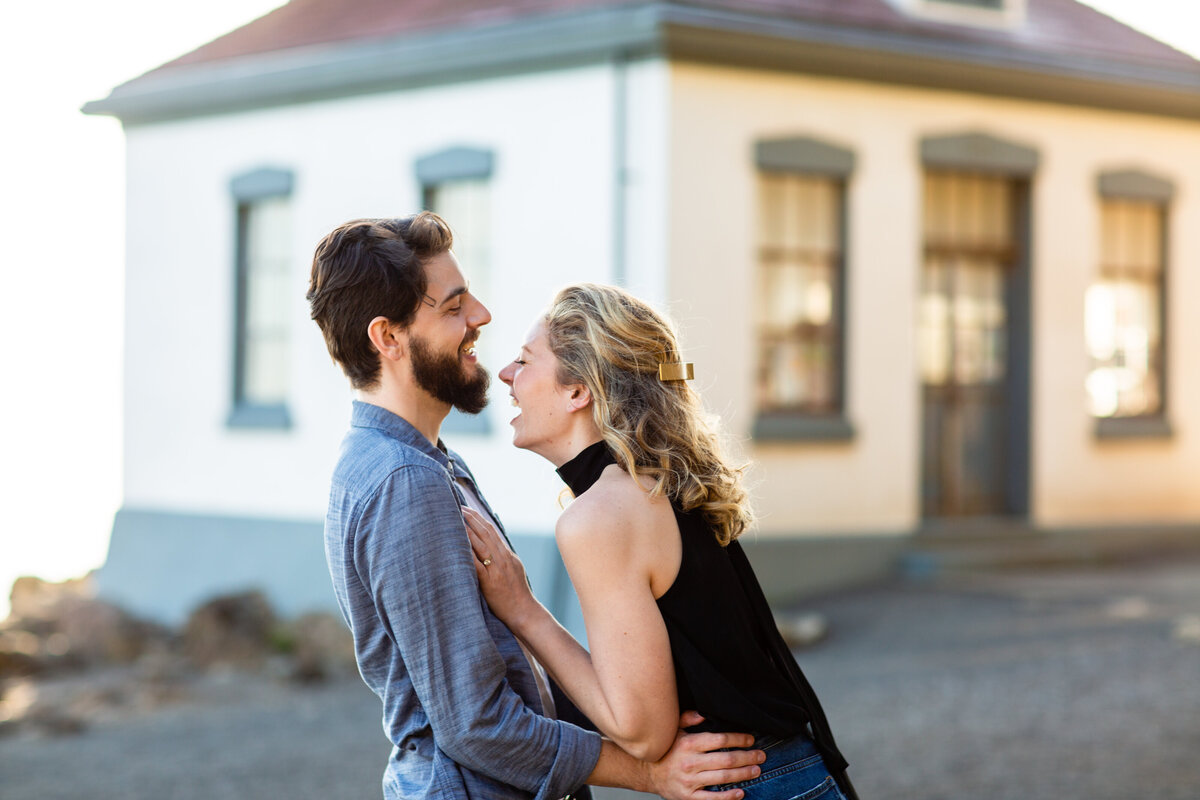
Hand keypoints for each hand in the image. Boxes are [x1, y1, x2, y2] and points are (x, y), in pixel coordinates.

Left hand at [462, 507, 537, 625]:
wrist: (524, 612)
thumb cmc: (516, 596)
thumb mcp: (513, 572)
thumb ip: (502, 560)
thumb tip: (490, 550)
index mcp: (508, 556)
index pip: (492, 532)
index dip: (479, 519)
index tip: (467, 510)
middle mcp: (503, 559)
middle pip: (486, 533)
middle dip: (472, 519)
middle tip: (458, 507)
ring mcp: (497, 569)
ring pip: (482, 544)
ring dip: (468, 530)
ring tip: (456, 519)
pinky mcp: (490, 581)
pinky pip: (477, 564)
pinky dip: (467, 551)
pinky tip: (458, 543)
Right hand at [647, 711, 763, 799]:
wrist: (646, 773)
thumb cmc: (664, 750)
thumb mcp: (673, 729)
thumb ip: (688, 718)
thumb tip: (705, 713)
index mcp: (689, 744)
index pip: (720, 740)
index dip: (738, 739)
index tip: (750, 739)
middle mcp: (691, 762)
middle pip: (727, 759)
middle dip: (747, 757)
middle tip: (761, 756)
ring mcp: (691, 781)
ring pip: (724, 777)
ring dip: (743, 774)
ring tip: (756, 770)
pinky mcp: (689, 796)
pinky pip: (713, 798)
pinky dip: (729, 796)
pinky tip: (740, 792)